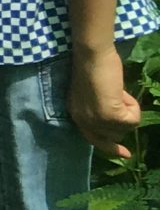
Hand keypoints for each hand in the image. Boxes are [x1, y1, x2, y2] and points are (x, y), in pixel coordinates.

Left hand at [69, 42, 142, 159]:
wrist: (92, 54)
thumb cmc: (93, 67)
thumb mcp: (93, 94)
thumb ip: (99, 109)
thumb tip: (117, 121)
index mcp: (76, 114)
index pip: (94, 139)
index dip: (111, 148)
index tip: (127, 155)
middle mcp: (83, 121)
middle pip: (115, 135)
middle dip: (123, 118)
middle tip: (118, 96)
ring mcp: (97, 121)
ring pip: (127, 127)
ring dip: (128, 109)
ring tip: (117, 91)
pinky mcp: (111, 117)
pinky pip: (134, 120)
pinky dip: (134, 106)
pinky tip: (121, 92)